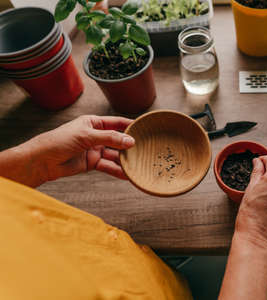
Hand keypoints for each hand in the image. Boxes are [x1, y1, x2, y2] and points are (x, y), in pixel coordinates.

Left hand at [8, 115, 134, 186]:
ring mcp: (95, 150)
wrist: (42, 161)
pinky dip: (117, 170)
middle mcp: (96, 135)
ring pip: (114, 154)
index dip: (130, 126)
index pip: (117, 123)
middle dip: (130, 145)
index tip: (145, 129)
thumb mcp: (86, 136)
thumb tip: (130, 141)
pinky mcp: (92, 163)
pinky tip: (127, 174)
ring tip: (139, 163)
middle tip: (146, 149)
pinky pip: (108, 166)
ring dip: (125, 159)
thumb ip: (110, 138)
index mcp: (94, 123)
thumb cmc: (59, 141)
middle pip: (118, 140)